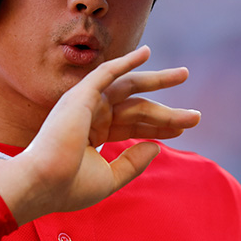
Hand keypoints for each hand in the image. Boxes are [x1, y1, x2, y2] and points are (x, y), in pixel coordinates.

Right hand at [0, 46, 200, 224]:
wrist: (44, 185)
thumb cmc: (69, 187)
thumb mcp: (110, 178)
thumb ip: (133, 163)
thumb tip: (157, 146)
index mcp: (96, 135)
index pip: (134, 126)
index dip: (159, 128)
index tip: (183, 131)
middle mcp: (93, 116)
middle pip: (137, 109)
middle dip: (167, 112)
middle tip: (196, 116)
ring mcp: (87, 104)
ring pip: (129, 89)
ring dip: (157, 80)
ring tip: (183, 74)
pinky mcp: (82, 95)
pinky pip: (107, 72)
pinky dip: (126, 61)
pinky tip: (146, 52)